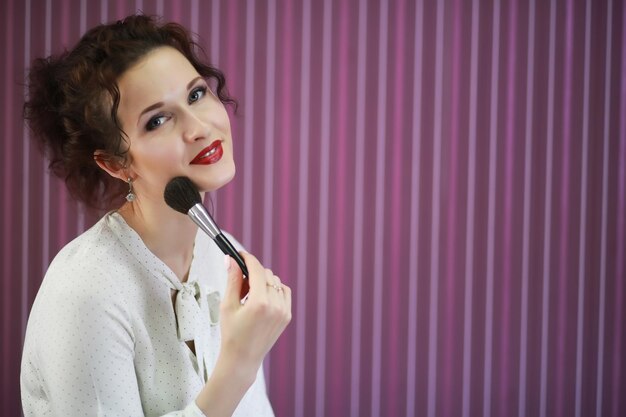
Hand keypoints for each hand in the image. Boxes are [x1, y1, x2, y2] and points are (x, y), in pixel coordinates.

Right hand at [218, 252, 291, 375]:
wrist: (242, 359)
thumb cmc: (232, 334)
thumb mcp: (227, 305)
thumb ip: (232, 280)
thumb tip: (231, 260)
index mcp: (259, 303)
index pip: (257, 270)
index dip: (248, 258)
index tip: (240, 254)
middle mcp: (275, 306)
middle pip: (266, 274)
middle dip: (253, 272)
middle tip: (240, 282)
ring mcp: (284, 311)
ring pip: (276, 282)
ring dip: (264, 281)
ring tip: (249, 294)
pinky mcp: (287, 316)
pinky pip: (284, 292)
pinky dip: (274, 290)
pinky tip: (262, 298)